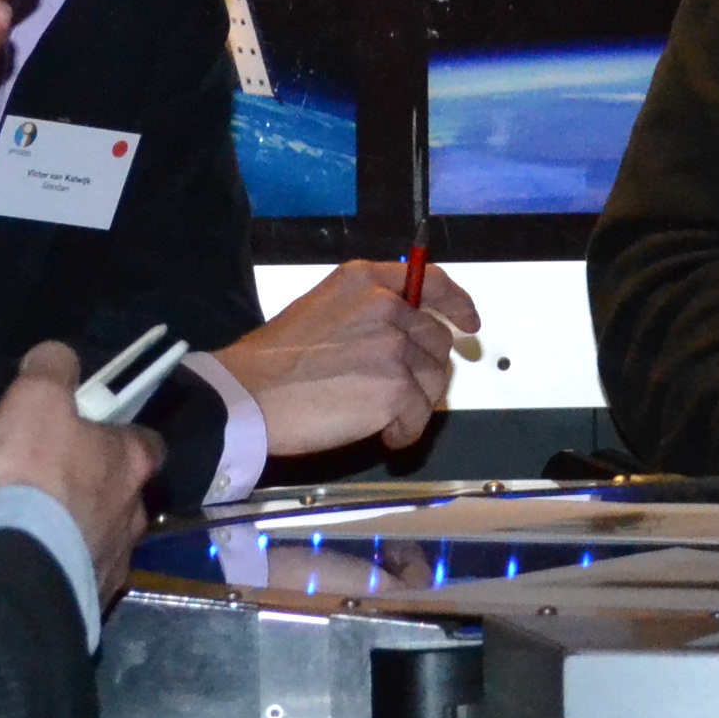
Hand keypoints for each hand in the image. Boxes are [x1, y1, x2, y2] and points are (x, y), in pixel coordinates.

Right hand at [0, 341, 157, 592]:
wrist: (19, 569)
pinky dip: (9, 548)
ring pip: (65, 530)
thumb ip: (50, 372)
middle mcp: (130, 517)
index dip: (114, 431)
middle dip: (62, 480)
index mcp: (131, 465)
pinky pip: (40, 563)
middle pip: (103, 490)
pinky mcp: (74, 599)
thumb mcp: (37, 400)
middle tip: (18, 469)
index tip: (82, 425)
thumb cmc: (34, 474)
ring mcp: (105, 563)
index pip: (144, 442)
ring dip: (26, 516)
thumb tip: (57, 356)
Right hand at [216, 260, 475, 458]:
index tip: (469, 322)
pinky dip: (405, 431)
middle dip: (424, 371)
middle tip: (399, 395)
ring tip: (383, 419)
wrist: (249, 395)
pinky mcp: (397, 388)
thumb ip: (366, 312)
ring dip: (414, 405)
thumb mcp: (322, 310)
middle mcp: (386, 306)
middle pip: (436, 340)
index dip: (457, 304)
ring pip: (433, 380)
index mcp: (365, 281)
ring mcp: (394, 347)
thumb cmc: (273, 362)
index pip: (431, 281)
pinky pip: (419, 415)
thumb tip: (403, 336)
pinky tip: (384, 436)